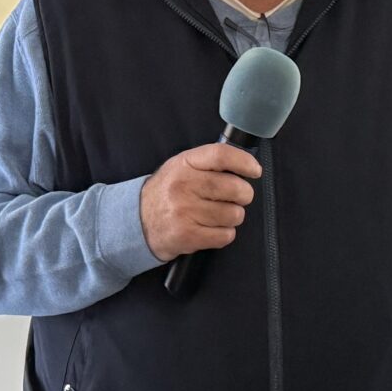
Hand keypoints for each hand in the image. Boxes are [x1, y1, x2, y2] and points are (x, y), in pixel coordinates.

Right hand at [139, 143, 262, 259]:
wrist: (136, 222)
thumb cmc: (166, 193)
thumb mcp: (180, 167)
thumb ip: (208, 163)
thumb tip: (243, 164)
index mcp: (184, 164)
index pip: (221, 155)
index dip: (244, 162)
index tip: (255, 170)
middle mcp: (183, 186)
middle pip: (234, 187)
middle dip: (244, 195)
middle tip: (238, 197)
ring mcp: (185, 212)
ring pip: (233, 214)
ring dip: (233, 216)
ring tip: (218, 215)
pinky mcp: (188, 235)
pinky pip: (225, 235)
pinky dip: (224, 233)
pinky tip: (212, 229)